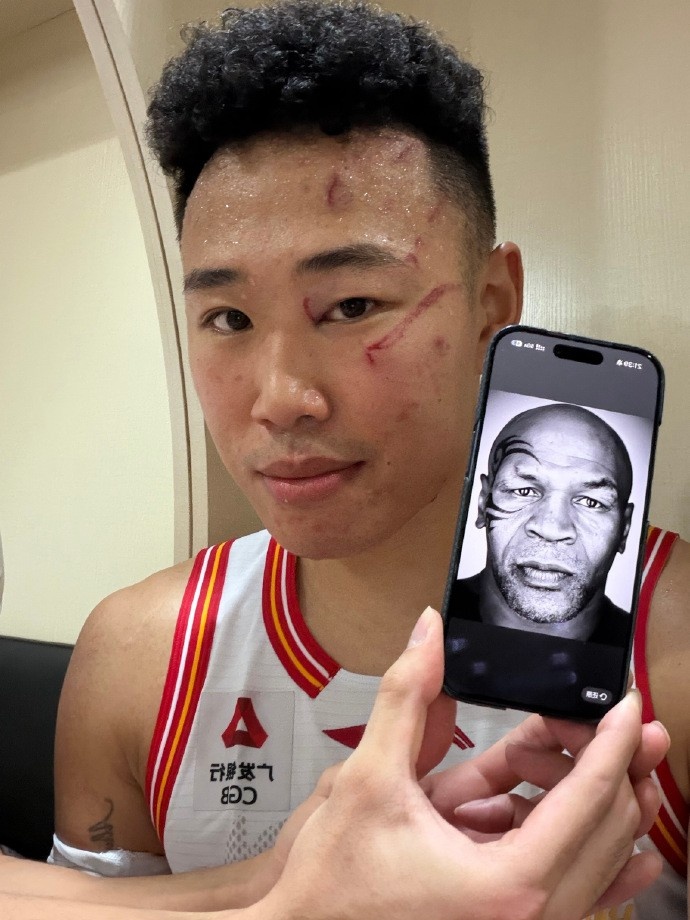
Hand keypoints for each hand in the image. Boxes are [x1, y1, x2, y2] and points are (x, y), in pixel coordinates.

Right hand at [251, 607, 666, 919]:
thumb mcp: (368, 778)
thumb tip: (428, 635)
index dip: (613, 740)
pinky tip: (629, 840)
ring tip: (590, 750)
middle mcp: (532, 918)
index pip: (589, 797)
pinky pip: (588, 897)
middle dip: (615, 762)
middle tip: (611, 715)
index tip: (628, 702)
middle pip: (610, 828)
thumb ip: (406, 699)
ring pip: (604, 861)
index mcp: (508, 883)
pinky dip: (609, 858)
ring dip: (605, 801)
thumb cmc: (332, 883)